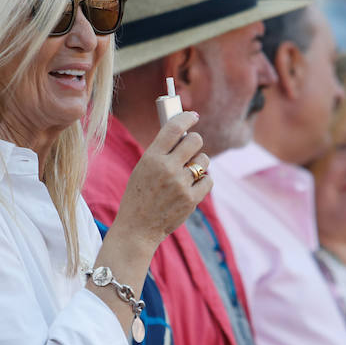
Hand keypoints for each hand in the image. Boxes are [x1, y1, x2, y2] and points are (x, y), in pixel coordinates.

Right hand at [114, 112, 210, 246]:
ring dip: (199, 163)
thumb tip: (182, 134)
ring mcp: (180, 184)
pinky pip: (208, 180)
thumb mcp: (142, 169)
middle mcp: (167, 168)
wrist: (137, 228)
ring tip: (189, 172)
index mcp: (151, 157)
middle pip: (195, 141)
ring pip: (203, 160)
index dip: (186, 118)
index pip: (173, 128)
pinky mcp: (191, 199)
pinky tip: (193, 186)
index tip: (192, 116)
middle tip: (191, 147)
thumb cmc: (139, 196)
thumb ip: (161, 153)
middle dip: (195, 142)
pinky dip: (203, 181)